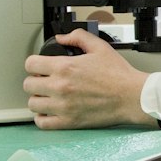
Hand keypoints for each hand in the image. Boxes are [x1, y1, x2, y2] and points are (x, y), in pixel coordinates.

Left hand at [23, 30, 154, 129]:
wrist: (132, 96)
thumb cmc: (119, 75)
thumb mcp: (99, 47)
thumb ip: (78, 37)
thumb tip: (61, 38)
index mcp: (65, 67)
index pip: (30, 64)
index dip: (34, 64)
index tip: (40, 67)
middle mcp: (60, 87)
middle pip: (28, 85)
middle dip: (35, 80)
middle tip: (45, 81)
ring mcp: (63, 106)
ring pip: (33, 104)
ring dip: (38, 99)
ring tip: (48, 97)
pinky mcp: (69, 122)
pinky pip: (42, 123)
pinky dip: (42, 118)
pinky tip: (50, 112)